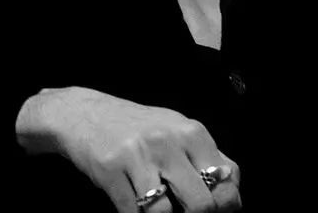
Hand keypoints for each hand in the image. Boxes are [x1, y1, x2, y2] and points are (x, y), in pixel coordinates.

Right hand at [16, 87, 243, 211]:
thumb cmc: (138, 127)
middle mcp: (168, 142)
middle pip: (200, 203)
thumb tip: (233, 190)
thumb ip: (206, 156)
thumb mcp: (177, 130)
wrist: (84, 114)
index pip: (225, 179)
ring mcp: (138, 157)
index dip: (226, 206)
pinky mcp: (110, 172)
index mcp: (192, 133)